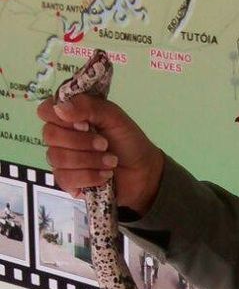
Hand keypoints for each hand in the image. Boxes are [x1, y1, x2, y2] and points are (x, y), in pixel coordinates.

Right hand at [36, 94, 164, 215]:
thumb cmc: (128, 141)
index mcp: (69, 117)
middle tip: (105, 144)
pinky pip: (65, 178)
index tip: (84, 123)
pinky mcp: (68, 182)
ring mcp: (62, 161)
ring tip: (111, 161)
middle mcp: (61, 138)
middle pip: (50, 135)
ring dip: (89, 160)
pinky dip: (89, 176)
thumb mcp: (114, 116)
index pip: (45, 111)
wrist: (144, 173)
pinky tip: (105, 176)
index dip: (61, 117)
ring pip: (58, 158)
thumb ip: (89, 106)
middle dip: (81, 141)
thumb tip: (60, 108)